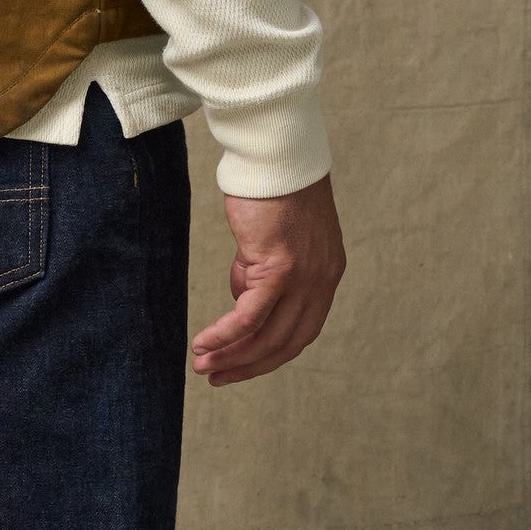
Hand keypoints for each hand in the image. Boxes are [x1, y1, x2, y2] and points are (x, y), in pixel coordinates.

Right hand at [190, 172, 344, 385]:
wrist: (278, 153)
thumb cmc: (272, 185)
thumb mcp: (272, 236)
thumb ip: (260, 268)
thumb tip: (240, 297)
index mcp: (325, 275)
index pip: (301, 330)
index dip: (270, 352)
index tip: (242, 363)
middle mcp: (322, 282)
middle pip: (287, 342)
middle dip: (249, 365)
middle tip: (217, 376)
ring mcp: (304, 278)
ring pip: (268, 335)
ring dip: (234, 356)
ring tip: (204, 366)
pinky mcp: (279, 268)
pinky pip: (250, 315)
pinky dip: (226, 335)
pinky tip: (204, 344)